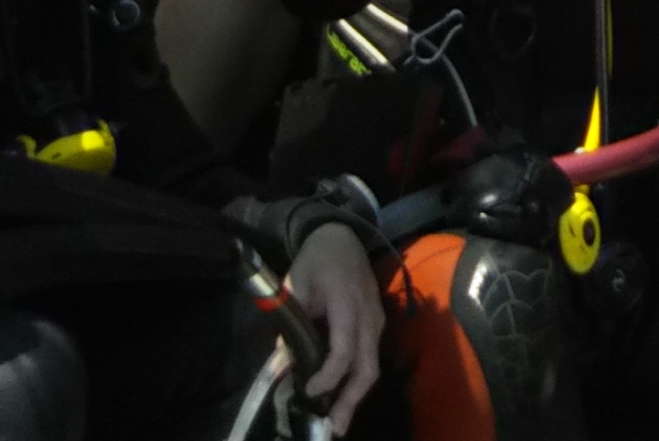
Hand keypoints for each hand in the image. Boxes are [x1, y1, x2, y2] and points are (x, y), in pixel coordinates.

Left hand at [282, 226, 384, 431]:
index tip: (309, 391)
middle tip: (333, 427)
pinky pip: (369, 358)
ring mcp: (376, 321)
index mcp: (348, 303)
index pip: (345, 348)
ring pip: (371, 366)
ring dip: (355, 396)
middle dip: (351, 399)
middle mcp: (369, 316)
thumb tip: (282, 365)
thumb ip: (290, 324)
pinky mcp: (375, 325)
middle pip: (367, 366)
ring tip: (337, 421)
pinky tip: (340, 395)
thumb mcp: (295, 284)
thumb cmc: (316, 259)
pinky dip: (356, 380)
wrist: (341, 236)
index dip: (329, 374)